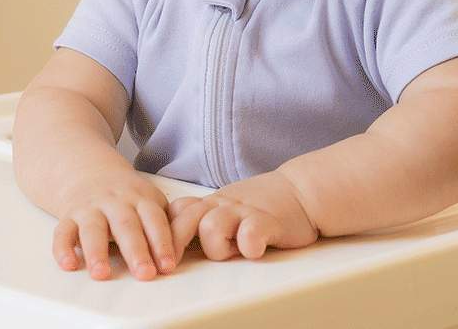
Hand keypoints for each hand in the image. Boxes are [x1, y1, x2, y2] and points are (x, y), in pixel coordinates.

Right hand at [53, 170, 176, 280]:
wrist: (89, 170)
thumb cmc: (126, 196)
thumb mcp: (150, 201)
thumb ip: (165, 223)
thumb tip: (183, 252)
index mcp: (141, 199)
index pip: (154, 220)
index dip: (162, 242)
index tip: (167, 265)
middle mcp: (116, 202)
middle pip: (126, 226)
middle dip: (136, 250)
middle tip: (144, 273)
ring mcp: (91, 208)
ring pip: (93, 228)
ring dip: (97, 251)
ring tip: (101, 273)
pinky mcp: (69, 216)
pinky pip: (63, 231)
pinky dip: (63, 248)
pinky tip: (69, 264)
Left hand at [169, 171, 317, 260]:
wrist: (301, 191)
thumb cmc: (262, 204)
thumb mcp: (226, 207)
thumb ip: (202, 219)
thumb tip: (171, 242)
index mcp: (210, 204)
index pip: (175, 212)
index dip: (163, 233)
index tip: (157, 254)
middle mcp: (223, 205)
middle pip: (185, 219)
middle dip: (174, 244)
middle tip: (171, 266)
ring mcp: (244, 211)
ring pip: (211, 227)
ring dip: (217, 247)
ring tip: (233, 251)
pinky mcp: (268, 220)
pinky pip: (250, 233)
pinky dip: (249, 245)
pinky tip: (254, 250)